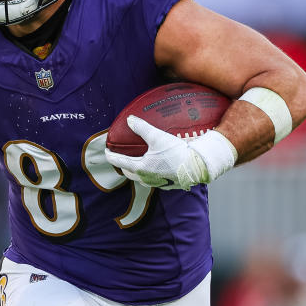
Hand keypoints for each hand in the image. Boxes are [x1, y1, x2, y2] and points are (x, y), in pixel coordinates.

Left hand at [104, 116, 235, 190]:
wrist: (198, 166)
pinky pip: (153, 180)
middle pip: (128, 172)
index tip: (107, 152)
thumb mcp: (157, 137)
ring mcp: (156, 183)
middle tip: (121, 157)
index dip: (111, 156)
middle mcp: (146, 178)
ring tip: (137, 162)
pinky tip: (156, 167)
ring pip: (141, 178)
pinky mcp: (167, 185)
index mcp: (140, 167)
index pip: (119, 162)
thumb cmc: (176, 152)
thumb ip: (142, 128)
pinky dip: (150, 173)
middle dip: (123, 165)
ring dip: (136, 171)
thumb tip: (130, 120)